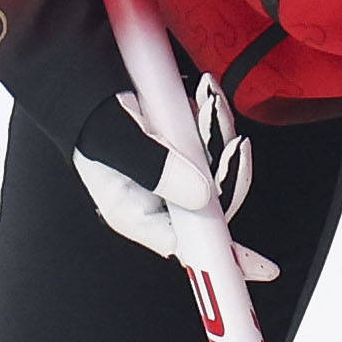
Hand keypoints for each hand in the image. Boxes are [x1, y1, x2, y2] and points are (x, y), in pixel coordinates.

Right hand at [70, 87, 279, 280]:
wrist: (78, 72)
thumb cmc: (86, 114)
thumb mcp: (116, 142)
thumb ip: (156, 168)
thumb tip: (203, 193)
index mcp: (136, 214)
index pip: (188, 246)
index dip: (224, 258)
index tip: (263, 269)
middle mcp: (157, 197)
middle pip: (215, 201)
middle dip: (228, 169)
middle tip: (232, 142)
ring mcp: (172, 169)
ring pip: (220, 167)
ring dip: (220, 133)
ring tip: (207, 103)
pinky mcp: (181, 143)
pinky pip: (213, 140)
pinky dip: (214, 119)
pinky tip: (204, 97)